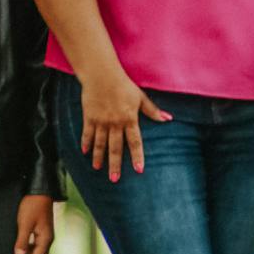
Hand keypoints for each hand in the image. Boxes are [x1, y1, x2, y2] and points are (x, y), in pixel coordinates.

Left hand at [12, 195, 55, 253]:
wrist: (39, 192)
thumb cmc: (32, 206)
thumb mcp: (25, 224)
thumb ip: (22, 240)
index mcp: (46, 239)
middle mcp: (48, 239)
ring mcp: (45, 236)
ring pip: (38, 253)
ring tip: (15, 253)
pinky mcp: (42, 232)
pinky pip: (36, 246)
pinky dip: (28, 249)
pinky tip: (20, 245)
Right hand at [78, 65, 170, 179]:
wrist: (101, 74)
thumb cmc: (124, 85)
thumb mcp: (140, 97)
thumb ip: (152, 110)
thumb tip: (168, 118)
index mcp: (129, 119)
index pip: (134, 142)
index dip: (137, 156)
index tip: (139, 169)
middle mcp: (115, 123)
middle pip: (115, 147)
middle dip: (115, 164)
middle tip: (115, 179)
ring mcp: (101, 121)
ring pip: (100, 143)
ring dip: (99, 157)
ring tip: (98, 169)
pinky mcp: (89, 117)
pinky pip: (87, 133)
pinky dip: (86, 143)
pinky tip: (85, 152)